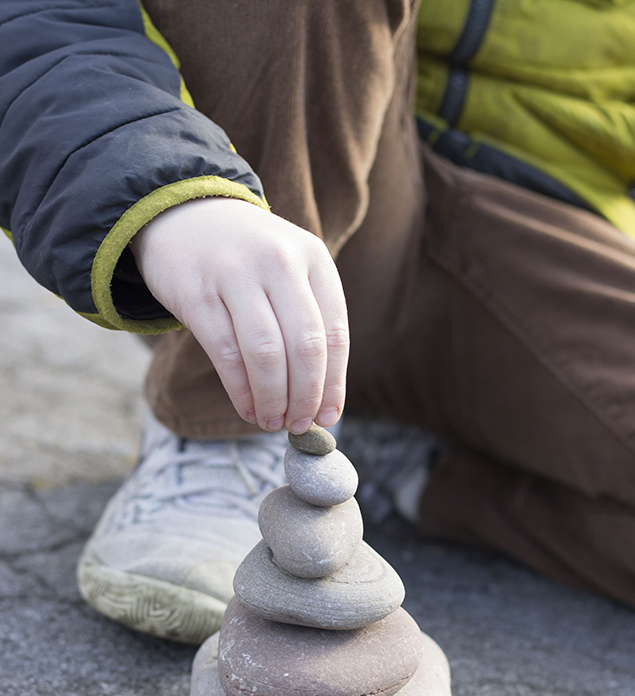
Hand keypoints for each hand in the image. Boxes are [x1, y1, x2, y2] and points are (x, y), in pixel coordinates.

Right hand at [129, 197, 348, 432]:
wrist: (184, 213)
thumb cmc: (248, 260)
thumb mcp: (290, 272)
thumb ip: (308, 324)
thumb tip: (323, 404)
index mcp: (314, 259)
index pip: (334, 334)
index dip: (333, 384)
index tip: (329, 418)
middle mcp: (279, 262)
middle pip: (305, 348)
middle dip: (305, 397)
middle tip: (299, 425)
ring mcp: (235, 275)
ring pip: (266, 355)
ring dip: (274, 400)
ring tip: (272, 422)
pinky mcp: (197, 294)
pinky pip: (227, 355)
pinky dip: (241, 392)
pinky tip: (248, 408)